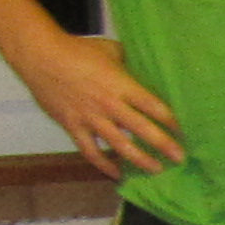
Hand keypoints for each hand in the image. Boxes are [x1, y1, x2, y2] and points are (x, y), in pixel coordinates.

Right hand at [5, 30, 182, 176]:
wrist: (40, 56)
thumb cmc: (77, 50)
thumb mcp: (110, 50)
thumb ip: (129, 63)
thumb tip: (146, 68)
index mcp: (121, 85)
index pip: (153, 106)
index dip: (171, 121)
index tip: (184, 131)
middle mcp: (109, 104)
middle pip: (142, 129)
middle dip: (164, 145)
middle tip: (180, 158)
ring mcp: (90, 118)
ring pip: (120, 145)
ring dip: (140, 160)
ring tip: (156, 170)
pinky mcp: (73, 126)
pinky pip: (90, 151)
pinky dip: (104, 165)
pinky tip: (116, 174)